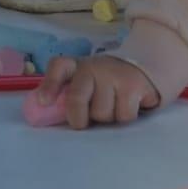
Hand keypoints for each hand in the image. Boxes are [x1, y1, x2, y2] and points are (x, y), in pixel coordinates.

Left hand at [32, 54, 156, 127]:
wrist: (143, 66)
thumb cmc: (106, 82)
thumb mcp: (85, 83)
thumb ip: (67, 95)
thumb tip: (44, 108)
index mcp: (77, 66)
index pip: (59, 67)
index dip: (49, 85)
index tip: (44, 101)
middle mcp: (94, 66)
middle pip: (76, 99)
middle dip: (78, 117)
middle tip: (84, 122)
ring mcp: (115, 74)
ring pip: (102, 113)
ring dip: (107, 118)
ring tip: (113, 107)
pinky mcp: (135, 86)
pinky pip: (124, 115)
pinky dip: (126, 117)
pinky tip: (129, 105)